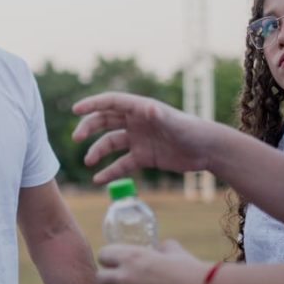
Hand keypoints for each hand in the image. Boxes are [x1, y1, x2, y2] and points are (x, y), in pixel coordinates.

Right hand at [71, 92, 218, 183]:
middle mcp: (136, 122)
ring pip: (110, 143)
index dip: (92, 104)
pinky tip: (98, 180)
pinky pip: (122, 164)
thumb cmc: (193, 131)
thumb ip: (159, 116)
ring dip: (97, 151)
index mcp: (140, 108)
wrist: (208, 150)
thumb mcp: (174, 123)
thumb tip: (147, 108)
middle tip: (77, 138)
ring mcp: (139, 140)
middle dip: (89, 128)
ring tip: (89, 161)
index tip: (75, 110)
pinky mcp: (144, 157)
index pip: (111, 102)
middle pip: (105, 121)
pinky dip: (110, 172)